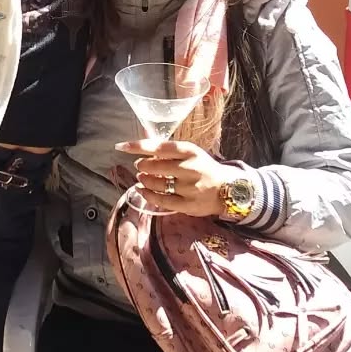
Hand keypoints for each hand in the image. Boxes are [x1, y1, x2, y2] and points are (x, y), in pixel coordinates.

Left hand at [114, 139, 244, 216]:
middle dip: (142, 166)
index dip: (137, 146)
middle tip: (139, 166)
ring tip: (141, 177)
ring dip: (144, 180)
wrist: (229, 189)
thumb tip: (141, 148)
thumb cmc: (203, 167)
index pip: (159, 147)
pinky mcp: (188, 205)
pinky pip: (162, 201)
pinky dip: (148, 195)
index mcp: (190, 151)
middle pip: (155, 167)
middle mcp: (190, 168)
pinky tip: (142, 190)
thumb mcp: (190, 153)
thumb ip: (169, 152)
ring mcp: (190, 188)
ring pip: (157, 184)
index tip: (121, 146)